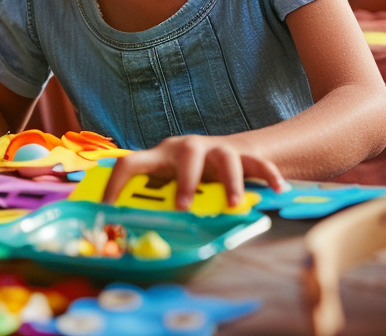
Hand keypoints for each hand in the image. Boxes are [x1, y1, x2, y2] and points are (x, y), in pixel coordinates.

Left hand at [102, 134, 286, 210]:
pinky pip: (258, 163)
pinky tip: (278, 190)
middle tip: (183, 208)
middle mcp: (188, 148)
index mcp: (162, 156)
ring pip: (226, 157)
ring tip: (233, 206)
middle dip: (186, 180)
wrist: (229, 151)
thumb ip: (151, 203)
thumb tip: (121, 238)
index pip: (132, 162)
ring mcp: (218, 149)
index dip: (117, 185)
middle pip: (188, 153)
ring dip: (229, 182)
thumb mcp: (167, 184)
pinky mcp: (243, 155)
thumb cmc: (189, 176)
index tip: (107, 211)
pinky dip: (269, 175)